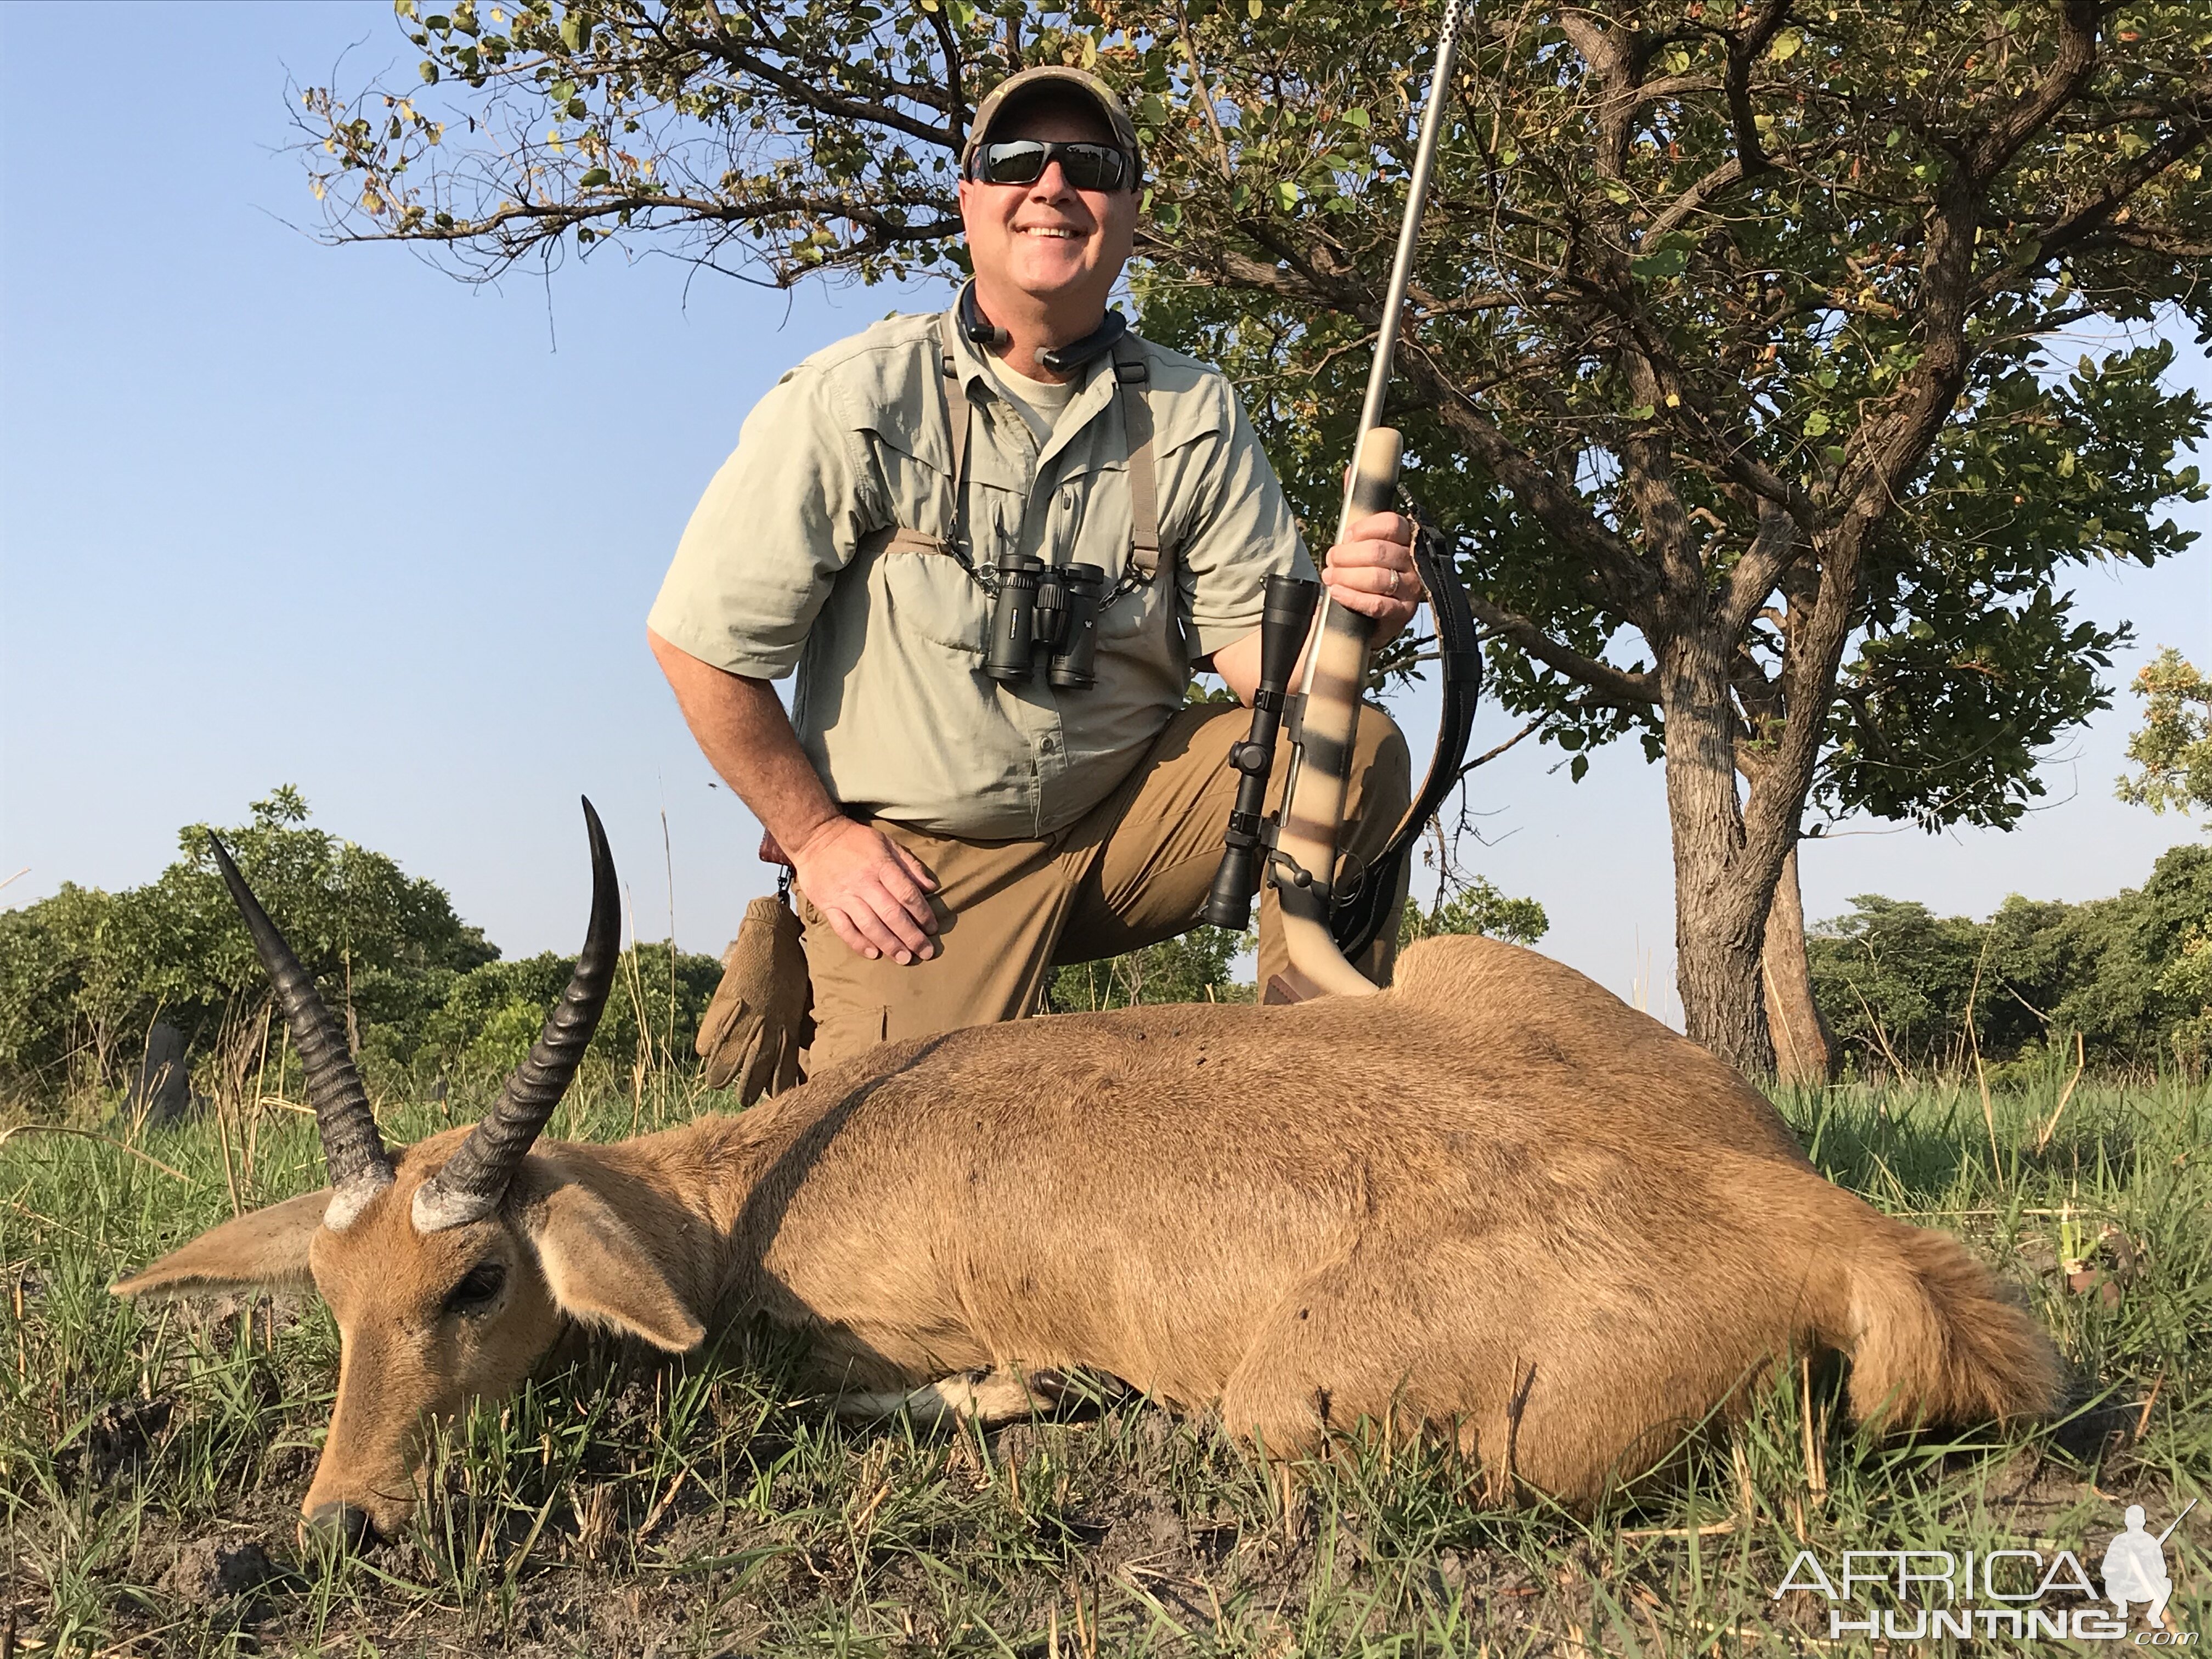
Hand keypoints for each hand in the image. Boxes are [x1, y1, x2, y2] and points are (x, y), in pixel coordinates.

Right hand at [789, 818, 940, 963]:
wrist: (814, 836)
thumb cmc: (855, 841)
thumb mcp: (887, 843)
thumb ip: (910, 865)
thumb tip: (931, 888)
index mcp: (881, 865)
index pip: (906, 894)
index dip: (922, 914)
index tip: (932, 928)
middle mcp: (863, 882)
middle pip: (891, 914)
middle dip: (911, 936)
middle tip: (925, 952)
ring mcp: (844, 895)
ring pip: (870, 925)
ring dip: (889, 944)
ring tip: (904, 958)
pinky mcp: (827, 905)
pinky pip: (843, 928)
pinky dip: (858, 943)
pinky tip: (873, 954)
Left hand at [1323, 510, 1421, 643]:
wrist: (1366, 615)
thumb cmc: (1365, 570)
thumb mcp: (1362, 539)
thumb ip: (1359, 508)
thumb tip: (1351, 470)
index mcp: (1408, 539)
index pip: (1392, 524)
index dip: (1364, 528)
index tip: (1346, 536)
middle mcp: (1414, 563)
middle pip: (1379, 551)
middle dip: (1348, 555)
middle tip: (1331, 559)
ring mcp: (1411, 589)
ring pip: (1377, 577)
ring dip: (1346, 576)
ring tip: (1330, 575)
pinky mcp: (1402, 613)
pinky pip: (1377, 604)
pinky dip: (1352, 597)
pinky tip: (1336, 592)